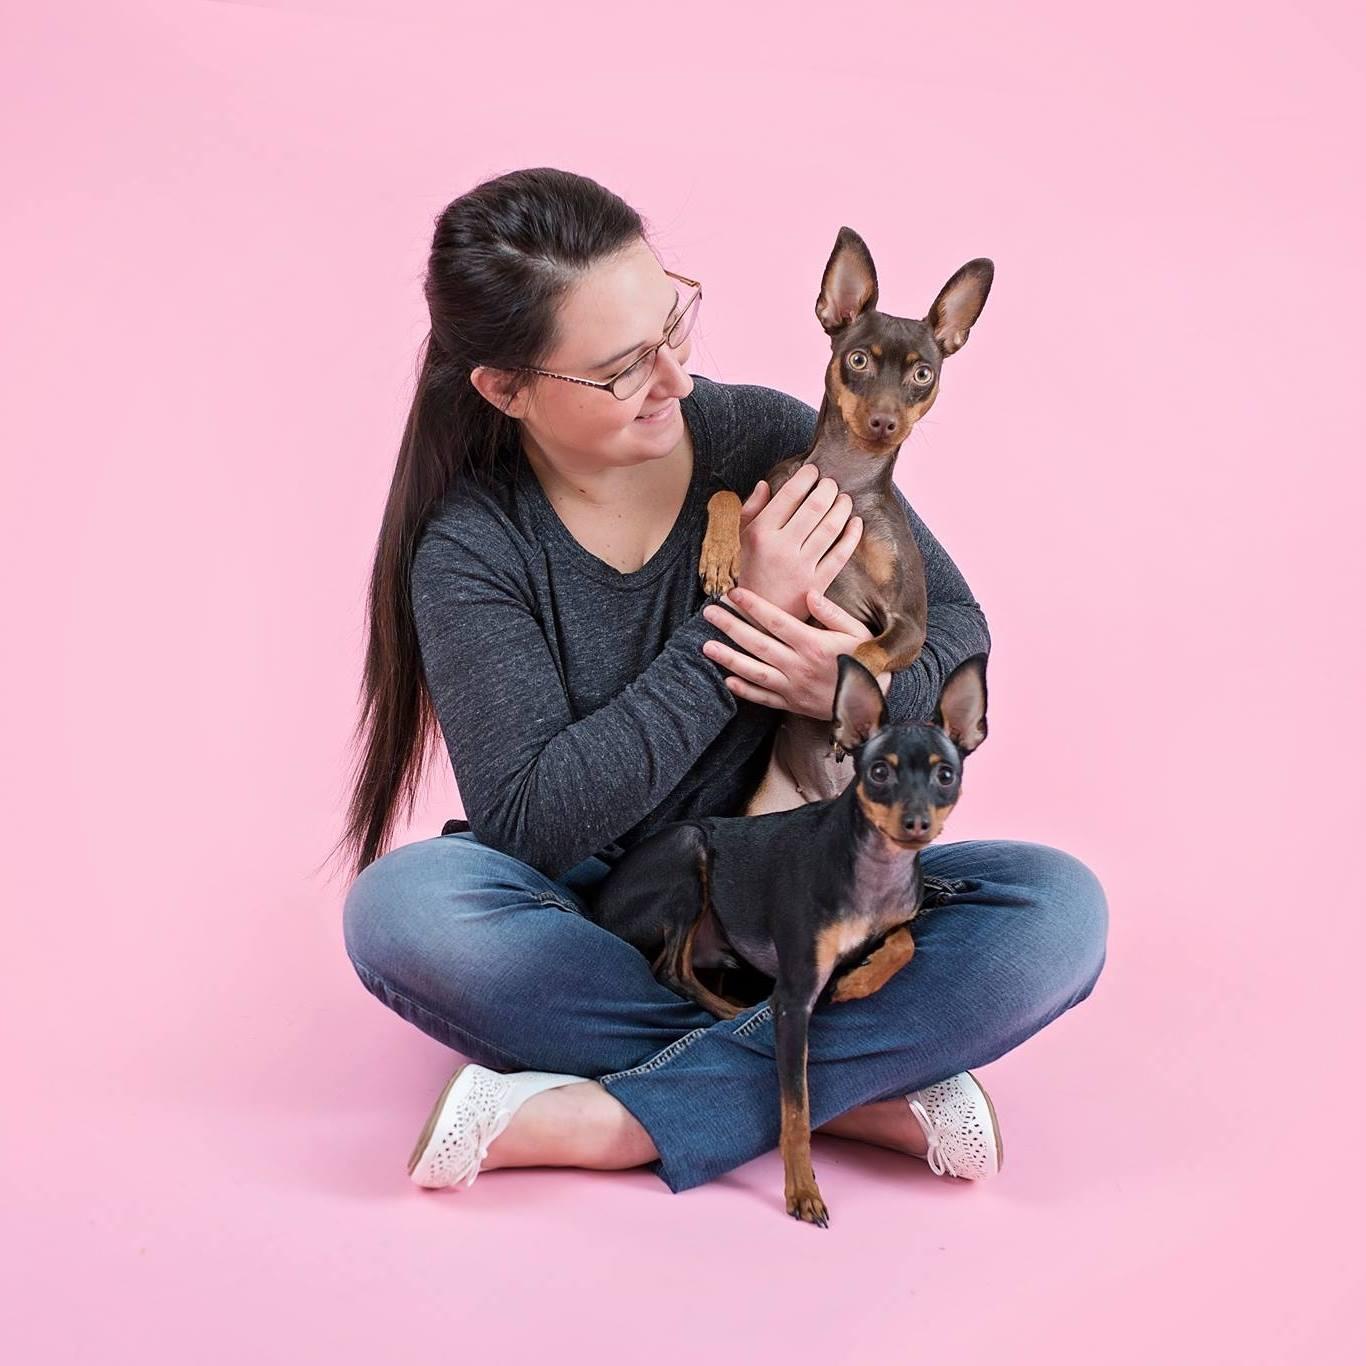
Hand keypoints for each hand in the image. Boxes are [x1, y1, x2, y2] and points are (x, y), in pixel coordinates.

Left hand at [700, 584, 891, 719]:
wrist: (874, 701)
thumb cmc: (867, 660)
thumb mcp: (856, 631)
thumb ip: (832, 613)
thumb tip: (809, 594)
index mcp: (813, 644)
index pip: (776, 621)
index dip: (753, 606)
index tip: (734, 593)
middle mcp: (798, 665)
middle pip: (757, 643)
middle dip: (730, 625)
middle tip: (709, 612)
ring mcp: (793, 687)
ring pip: (754, 671)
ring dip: (728, 658)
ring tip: (706, 647)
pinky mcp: (792, 704)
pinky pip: (764, 698)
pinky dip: (745, 691)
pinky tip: (727, 680)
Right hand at [734, 464, 861, 620]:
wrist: (756, 616)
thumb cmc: (750, 571)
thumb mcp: (741, 540)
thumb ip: (751, 510)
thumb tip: (765, 484)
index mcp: (761, 533)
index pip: (789, 495)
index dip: (805, 477)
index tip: (813, 470)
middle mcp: (781, 547)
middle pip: (814, 507)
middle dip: (827, 488)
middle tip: (831, 483)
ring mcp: (801, 566)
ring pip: (830, 527)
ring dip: (842, 507)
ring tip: (844, 499)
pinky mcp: (818, 583)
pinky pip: (840, 554)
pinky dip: (852, 535)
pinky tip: (855, 522)